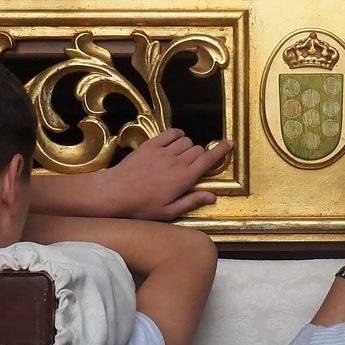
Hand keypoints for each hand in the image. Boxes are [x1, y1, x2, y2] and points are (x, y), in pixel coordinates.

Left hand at [102, 129, 233, 220]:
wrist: (114, 193)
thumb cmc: (141, 207)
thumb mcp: (169, 212)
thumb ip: (192, 201)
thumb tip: (213, 196)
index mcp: (184, 179)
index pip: (208, 160)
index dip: (221, 151)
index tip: (229, 144)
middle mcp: (177, 162)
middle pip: (199, 149)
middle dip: (201, 155)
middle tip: (194, 165)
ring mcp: (163, 151)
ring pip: (186, 141)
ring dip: (188, 147)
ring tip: (181, 157)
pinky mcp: (150, 145)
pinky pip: (170, 133)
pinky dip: (176, 135)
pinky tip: (174, 142)